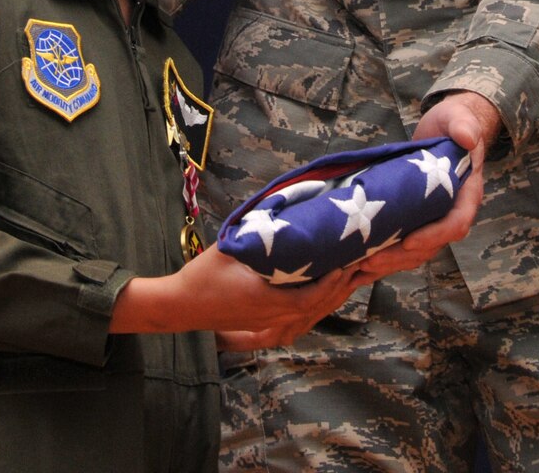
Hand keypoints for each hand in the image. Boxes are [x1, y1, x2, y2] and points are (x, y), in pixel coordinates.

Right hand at [111, 248, 360, 350]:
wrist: (182, 305)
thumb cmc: (203, 276)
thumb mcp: (230, 248)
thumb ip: (256, 234)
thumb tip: (280, 210)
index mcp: (265, 298)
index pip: (308, 296)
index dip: (330, 283)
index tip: (345, 265)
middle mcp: (271, 315)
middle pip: (314, 308)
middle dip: (338, 289)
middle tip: (356, 267)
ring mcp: (267, 323)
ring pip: (308, 317)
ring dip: (329, 300)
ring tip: (347, 280)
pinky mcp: (262, 326)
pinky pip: (296, 323)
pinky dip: (314, 312)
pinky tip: (323, 302)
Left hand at [349, 90, 501, 281]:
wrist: (448, 127)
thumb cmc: (454, 122)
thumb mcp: (459, 118)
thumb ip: (465, 126)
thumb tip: (467, 138)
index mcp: (467, 193)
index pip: (456, 223)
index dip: (434, 236)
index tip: (409, 241)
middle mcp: (453, 211)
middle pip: (432, 245)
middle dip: (402, 256)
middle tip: (371, 260)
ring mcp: (435, 217)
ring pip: (417, 250)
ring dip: (391, 260)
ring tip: (361, 264)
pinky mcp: (418, 218)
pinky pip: (405, 243)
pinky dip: (387, 254)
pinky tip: (361, 260)